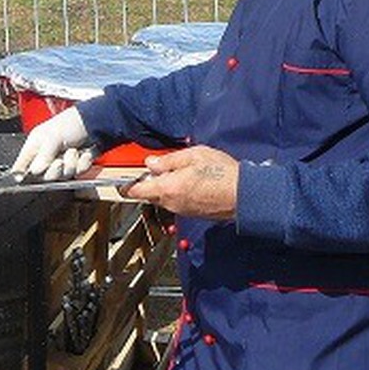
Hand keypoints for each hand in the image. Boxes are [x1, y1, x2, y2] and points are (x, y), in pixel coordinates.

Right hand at [11, 107, 93, 180]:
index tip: (26, 178)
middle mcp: (45, 156)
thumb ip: (43, 155)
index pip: (21, 166)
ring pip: (62, 176)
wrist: (94, 123)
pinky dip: (83, 164)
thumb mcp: (52, 136)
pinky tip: (84, 154)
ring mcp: (61, 162)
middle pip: (43, 176)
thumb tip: (35, 171)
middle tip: (60, 161)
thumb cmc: (69, 123)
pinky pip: (77, 174)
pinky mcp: (75, 166)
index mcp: (34, 147)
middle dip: (54, 170)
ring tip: (74, 151)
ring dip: (71, 164)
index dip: (21, 174)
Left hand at [122, 145, 237, 219]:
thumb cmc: (221, 173)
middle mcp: (171, 203)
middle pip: (150, 194)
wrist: (245, 195)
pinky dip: (178, 193)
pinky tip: (192, 181)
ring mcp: (182, 210)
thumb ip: (168, 160)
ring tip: (182, 172)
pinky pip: (177, 202)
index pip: (136, 191)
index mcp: (167, 188)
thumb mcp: (193, 156)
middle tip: (160, 166)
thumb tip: (150, 163)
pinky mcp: (192, 213)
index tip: (123, 178)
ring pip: (164, 198)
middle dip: (151, 182)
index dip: (128, 184)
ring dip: (166, 187)